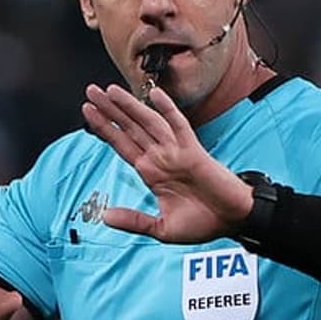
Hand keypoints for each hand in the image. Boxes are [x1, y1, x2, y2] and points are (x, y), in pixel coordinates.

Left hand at [81, 84, 253, 243]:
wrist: (232, 221)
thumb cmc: (203, 223)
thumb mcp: (162, 229)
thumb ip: (134, 221)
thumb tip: (106, 217)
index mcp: (151, 173)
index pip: (122, 145)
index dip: (105, 128)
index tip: (88, 112)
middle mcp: (161, 158)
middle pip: (130, 128)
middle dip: (109, 110)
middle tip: (91, 91)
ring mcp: (176, 152)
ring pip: (149, 123)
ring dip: (130, 106)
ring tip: (110, 91)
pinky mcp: (194, 152)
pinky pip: (179, 126)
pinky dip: (168, 110)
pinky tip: (155, 94)